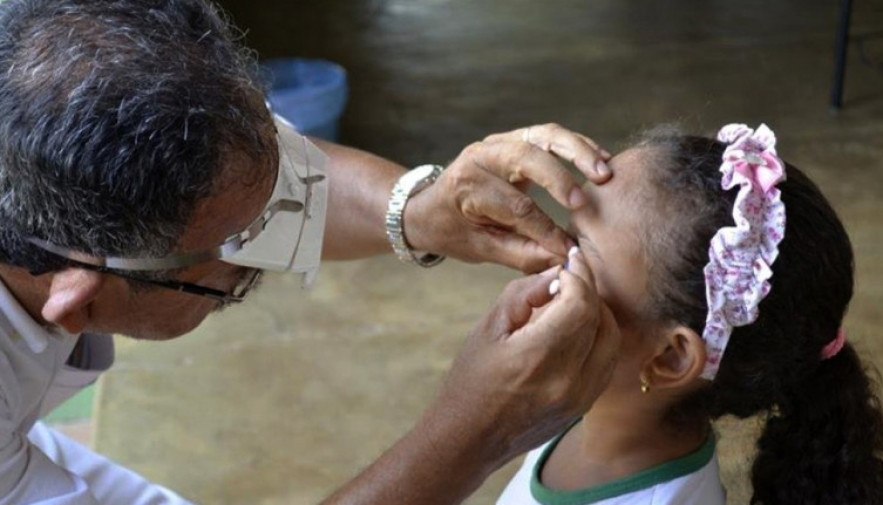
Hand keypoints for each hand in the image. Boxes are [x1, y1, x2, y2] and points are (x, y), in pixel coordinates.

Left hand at [403, 124, 611, 272]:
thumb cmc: (453, 230)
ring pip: (545, 135)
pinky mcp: (516, 138)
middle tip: (584, 202)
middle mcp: (482, 156)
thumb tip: (561, 259)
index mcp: (467, 185)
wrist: (429, 206)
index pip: (516, 207)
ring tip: (604, 172)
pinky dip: (577, 145)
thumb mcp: (479, 249)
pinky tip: (601, 159)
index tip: (568, 250)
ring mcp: (500, 142)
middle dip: (560, 179)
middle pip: (528, 158)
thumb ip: (520, 253)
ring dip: (578, 151)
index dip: (546, 230)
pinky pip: (550, 135)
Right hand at [422, 248, 620, 467]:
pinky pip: (605, 362)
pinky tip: (577, 327)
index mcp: (538, 357)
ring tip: (574, 298)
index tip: (569, 261)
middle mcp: (567, 380)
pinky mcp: (583, 407)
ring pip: (610, 340)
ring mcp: (580, 398)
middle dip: (590, 290)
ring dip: (598, 313)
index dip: (579, 276)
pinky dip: (598, 337)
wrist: (469, 440)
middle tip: (572, 274)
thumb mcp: (488, 329)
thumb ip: (523, 295)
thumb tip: (554, 273)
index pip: (580, 303)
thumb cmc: (470, 382)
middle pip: (600, 319)